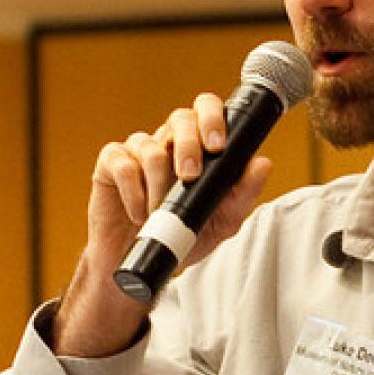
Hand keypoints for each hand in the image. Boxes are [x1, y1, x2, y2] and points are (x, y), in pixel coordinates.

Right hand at [52, 96, 271, 356]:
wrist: (140, 264)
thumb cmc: (180, 238)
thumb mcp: (222, 223)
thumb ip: (243, 195)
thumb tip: (263, 164)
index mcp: (197, 147)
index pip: (206, 110)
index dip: (213, 118)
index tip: (218, 146)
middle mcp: (167, 142)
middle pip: (180, 118)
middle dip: (188, 145)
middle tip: (189, 177)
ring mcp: (137, 151)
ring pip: (151, 147)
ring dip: (158, 186)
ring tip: (159, 215)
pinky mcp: (110, 165)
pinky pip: (123, 165)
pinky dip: (133, 193)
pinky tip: (138, 214)